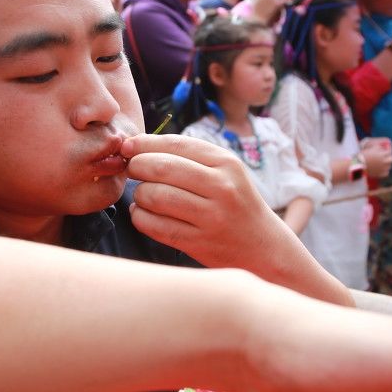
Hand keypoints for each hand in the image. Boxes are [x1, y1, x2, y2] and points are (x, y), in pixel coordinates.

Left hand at [121, 133, 295, 270]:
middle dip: (136, 167)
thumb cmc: (235, 204)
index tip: (127, 147)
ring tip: (143, 196)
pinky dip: (140, 218)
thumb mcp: (225, 172)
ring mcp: (210, 217)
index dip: (144, 144)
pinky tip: (144, 214)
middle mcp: (221, 187)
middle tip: (132, 171)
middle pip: (160, 168)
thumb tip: (136, 145)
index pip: (175, 145)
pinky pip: (154, 225)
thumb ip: (188, 157)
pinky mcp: (199, 243)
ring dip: (138, 195)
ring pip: (153, 196)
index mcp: (226, 163)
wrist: (264, 248)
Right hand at [359, 137, 391, 178]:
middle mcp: (385, 162)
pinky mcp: (380, 174)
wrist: (358, 165)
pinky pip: (386, 173)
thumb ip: (378, 147)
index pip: (390, 151)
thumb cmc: (363, 155)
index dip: (389, 149)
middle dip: (390, 157)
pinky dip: (385, 171)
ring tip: (383, 163)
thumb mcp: (371, 148)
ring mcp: (383, 168)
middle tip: (387, 156)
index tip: (387, 149)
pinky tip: (381, 169)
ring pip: (390, 166)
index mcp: (383, 154)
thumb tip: (382, 148)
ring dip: (387, 164)